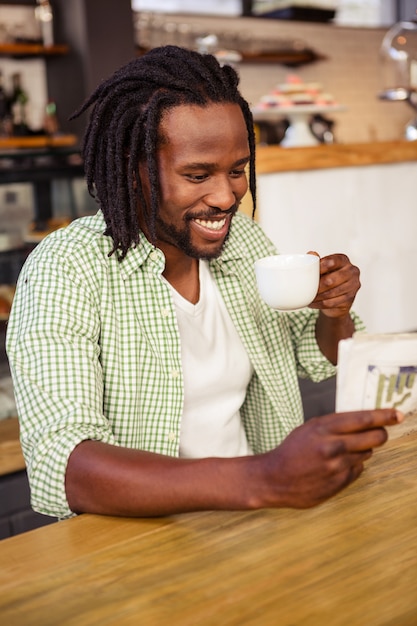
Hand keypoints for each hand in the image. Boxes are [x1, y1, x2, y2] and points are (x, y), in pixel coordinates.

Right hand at [255, 409, 402, 508]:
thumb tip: (363, 421)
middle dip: (380, 433)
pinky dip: (352, 464)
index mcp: (324, 428)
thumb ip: (334, 425)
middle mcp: (333, 447)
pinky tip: (336, 465)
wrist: (274, 478)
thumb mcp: (309, 428)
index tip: (397, 414)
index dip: (384, 416)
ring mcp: (338, 466)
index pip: (363, 419)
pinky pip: (358, 469)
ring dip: (362, 450)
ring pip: (367, 453)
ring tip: (342, 451)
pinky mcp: (339, 483)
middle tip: (379, 432)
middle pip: (375, 437)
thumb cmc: (291, 451)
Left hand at [309, 252, 360, 318]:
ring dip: (317, 296)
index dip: (321, 268)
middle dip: (317, 286)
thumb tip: (311, 254)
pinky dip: (320, 303)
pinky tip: (312, 303)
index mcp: (344, 260)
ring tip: (308, 297)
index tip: (311, 273)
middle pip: (331, 280)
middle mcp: (352, 271)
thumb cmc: (327, 277)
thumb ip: (317, 261)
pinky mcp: (351, 299)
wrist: (337, 296)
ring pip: (331, 293)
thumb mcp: (322, 268)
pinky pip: (331, 303)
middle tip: (306, 289)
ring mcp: (354, 286)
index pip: (333, 261)